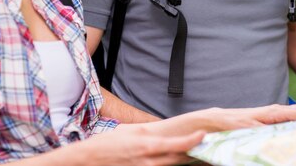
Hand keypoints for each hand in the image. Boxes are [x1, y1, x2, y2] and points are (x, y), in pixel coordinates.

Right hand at [81, 124, 204, 165]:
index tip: (203, 134)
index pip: (178, 144)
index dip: (193, 140)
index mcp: (148, 146)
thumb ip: (147, 133)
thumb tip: (160, 133)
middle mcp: (149, 162)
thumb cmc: (107, 144)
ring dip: (182, 159)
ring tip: (193, 152)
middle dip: (193, 152)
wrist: (89, 160)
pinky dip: (167, 165)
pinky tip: (173, 160)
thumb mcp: (129, 131)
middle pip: (179, 159)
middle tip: (206, 144)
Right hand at [150, 103, 295, 136]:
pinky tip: (266, 130)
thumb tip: (252, 152)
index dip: (287, 114)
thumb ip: (232, 147)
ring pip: (256, 118)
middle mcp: (229, 117)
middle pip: (266, 113)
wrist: (154, 140)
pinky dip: (252, 128)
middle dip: (291, 114)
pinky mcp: (211, 126)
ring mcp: (221, 120)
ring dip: (279, 118)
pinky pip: (236, 128)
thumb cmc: (181, 144)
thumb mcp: (213, 147)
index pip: (264, 116)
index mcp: (231, 120)